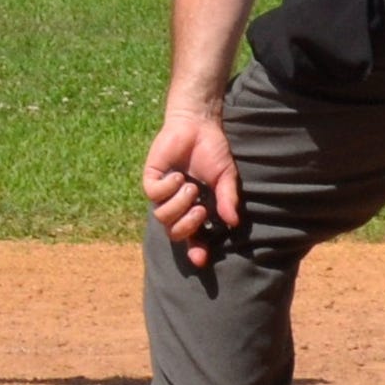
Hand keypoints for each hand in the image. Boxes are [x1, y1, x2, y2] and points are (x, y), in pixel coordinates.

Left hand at [142, 107, 241, 268]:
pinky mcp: (151, 178)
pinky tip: (177, 175)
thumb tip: (233, 223)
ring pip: (162, 216)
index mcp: (195, 209)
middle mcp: (177, 205)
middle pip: (174, 233)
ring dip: (179, 204)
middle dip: (187, 226)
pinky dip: (168, 188)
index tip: (201, 259)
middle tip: (200, 209)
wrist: (198, 125)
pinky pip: (154, 194)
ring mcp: (163, 193)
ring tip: (190, 186)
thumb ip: (227, 199)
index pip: (193, 238)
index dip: (196, 251)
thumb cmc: (212, 152)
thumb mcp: (225, 178)